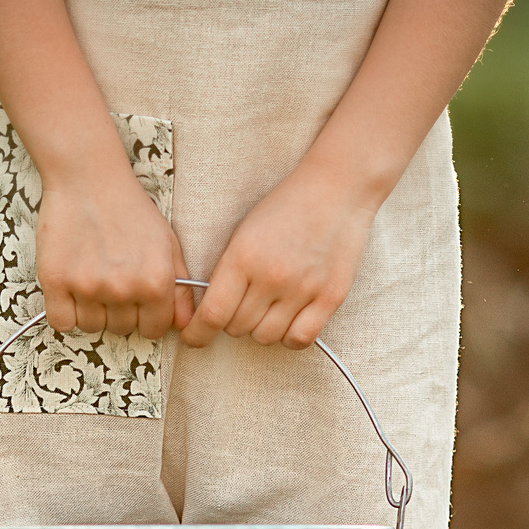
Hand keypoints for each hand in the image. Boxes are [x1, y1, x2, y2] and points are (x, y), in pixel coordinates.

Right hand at [35, 162, 190, 338]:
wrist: (88, 178)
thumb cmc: (130, 208)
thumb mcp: (166, 243)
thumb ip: (180, 287)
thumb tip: (185, 324)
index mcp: (155, 282)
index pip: (154, 330)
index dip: (147, 319)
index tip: (138, 304)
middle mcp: (123, 289)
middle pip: (122, 329)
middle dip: (119, 312)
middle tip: (112, 281)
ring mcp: (88, 286)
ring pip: (91, 327)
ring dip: (92, 311)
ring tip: (92, 279)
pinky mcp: (56, 282)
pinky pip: (62, 322)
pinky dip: (65, 313)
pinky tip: (71, 290)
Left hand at [181, 163, 380, 349]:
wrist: (335, 189)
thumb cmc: (285, 209)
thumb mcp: (244, 233)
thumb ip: (227, 272)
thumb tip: (211, 312)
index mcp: (243, 257)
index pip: (212, 314)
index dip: (197, 334)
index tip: (193, 338)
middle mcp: (271, 277)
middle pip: (237, 329)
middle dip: (233, 322)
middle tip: (244, 305)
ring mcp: (303, 289)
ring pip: (266, 338)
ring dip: (261, 329)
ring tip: (269, 309)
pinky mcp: (330, 297)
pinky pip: (300, 339)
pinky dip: (290, 337)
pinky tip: (290, 322)